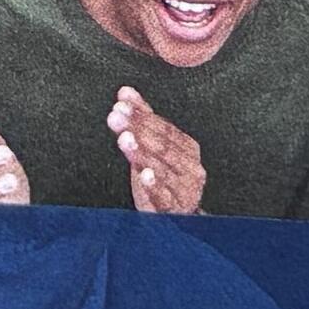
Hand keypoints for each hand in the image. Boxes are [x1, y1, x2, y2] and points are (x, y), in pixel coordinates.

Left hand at [106, 88, 206, 215]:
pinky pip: (165, 197)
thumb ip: (141, 120)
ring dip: (142, 152)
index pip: (164, 127)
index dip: (142, 115)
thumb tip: (124, 91)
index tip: (120, 104)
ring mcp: (186, 189)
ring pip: (163, 168)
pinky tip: (145, 174)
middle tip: (116, 117)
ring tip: (125, 138)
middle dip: (138, 129)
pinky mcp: (176, 209)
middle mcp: (191, 166)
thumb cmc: (163, 177)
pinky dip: (155, 185)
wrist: (176, 216)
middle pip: (163, 145)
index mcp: (188, 148)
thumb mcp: (152, 148)